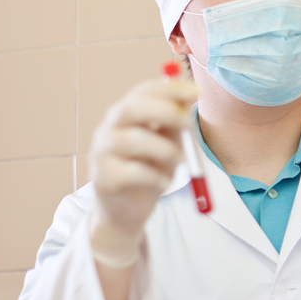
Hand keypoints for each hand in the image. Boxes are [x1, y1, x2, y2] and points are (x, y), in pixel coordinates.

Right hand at [89, 77, 197, 267]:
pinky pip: (133, 173)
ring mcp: (102, 153)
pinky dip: (156, 177)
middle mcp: (109, 128)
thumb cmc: (149, 170)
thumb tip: (193, 93)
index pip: (144, 90)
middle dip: (165, 111)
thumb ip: (176, 120)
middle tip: (188, 124)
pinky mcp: (104, 180)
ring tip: (180, 161)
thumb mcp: (168, 141)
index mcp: (126, 114)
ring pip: (132, 140)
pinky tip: (163, 183)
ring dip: (165, 149)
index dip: (171, 88)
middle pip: (132, 108)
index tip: (198, 92)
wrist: (127, 211)